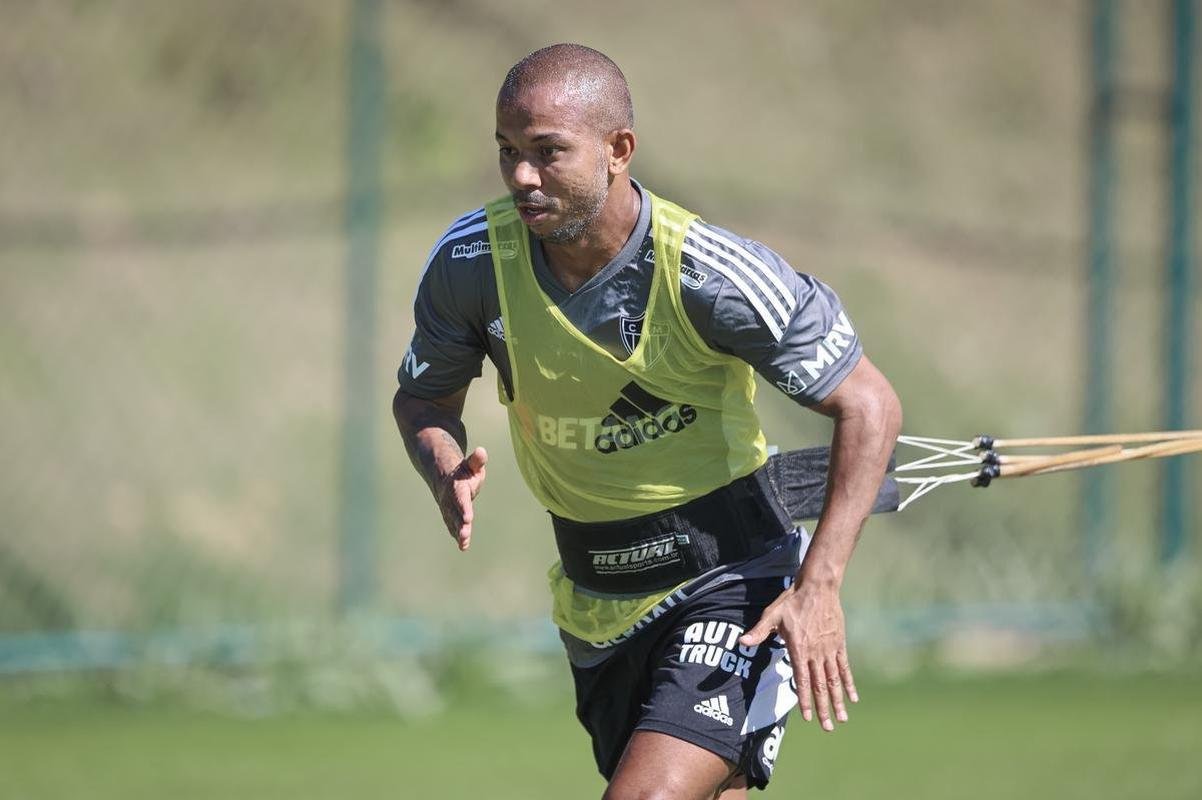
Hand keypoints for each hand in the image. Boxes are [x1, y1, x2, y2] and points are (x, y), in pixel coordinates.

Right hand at [435, 446, 487, 550]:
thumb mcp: (471, 464)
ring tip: (464, 544)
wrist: (444, 474)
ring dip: (458, 533)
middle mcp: (450, 499)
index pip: (461, 499)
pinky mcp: (449, 514)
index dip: (464, 509)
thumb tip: (481, 451)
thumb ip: (477, 460)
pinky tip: (463, 545)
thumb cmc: (463, 471)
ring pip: (453, 522)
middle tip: (465, 535)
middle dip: (460, 525)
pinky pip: (452, 525)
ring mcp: (448, 508)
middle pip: (455, 514)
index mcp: (457, 487)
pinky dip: (456, 534)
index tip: (468, 518)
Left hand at [739, 582, 857, 731]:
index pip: (802, 680)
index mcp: (799, 649)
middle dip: (823, 709)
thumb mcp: (772, 615)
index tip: (807, 717)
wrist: (818, 587)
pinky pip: (844, 668)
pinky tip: (853, 698)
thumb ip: (759, 632)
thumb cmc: (792, 601)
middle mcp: (815, 653)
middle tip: (828, 728)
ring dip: (838, 701)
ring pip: (834, 681)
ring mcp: (829, 650)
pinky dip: (848, 683)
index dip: (805, 700)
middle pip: (820, 686)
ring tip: (842, 719)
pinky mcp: (839, 644)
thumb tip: (742, 642)